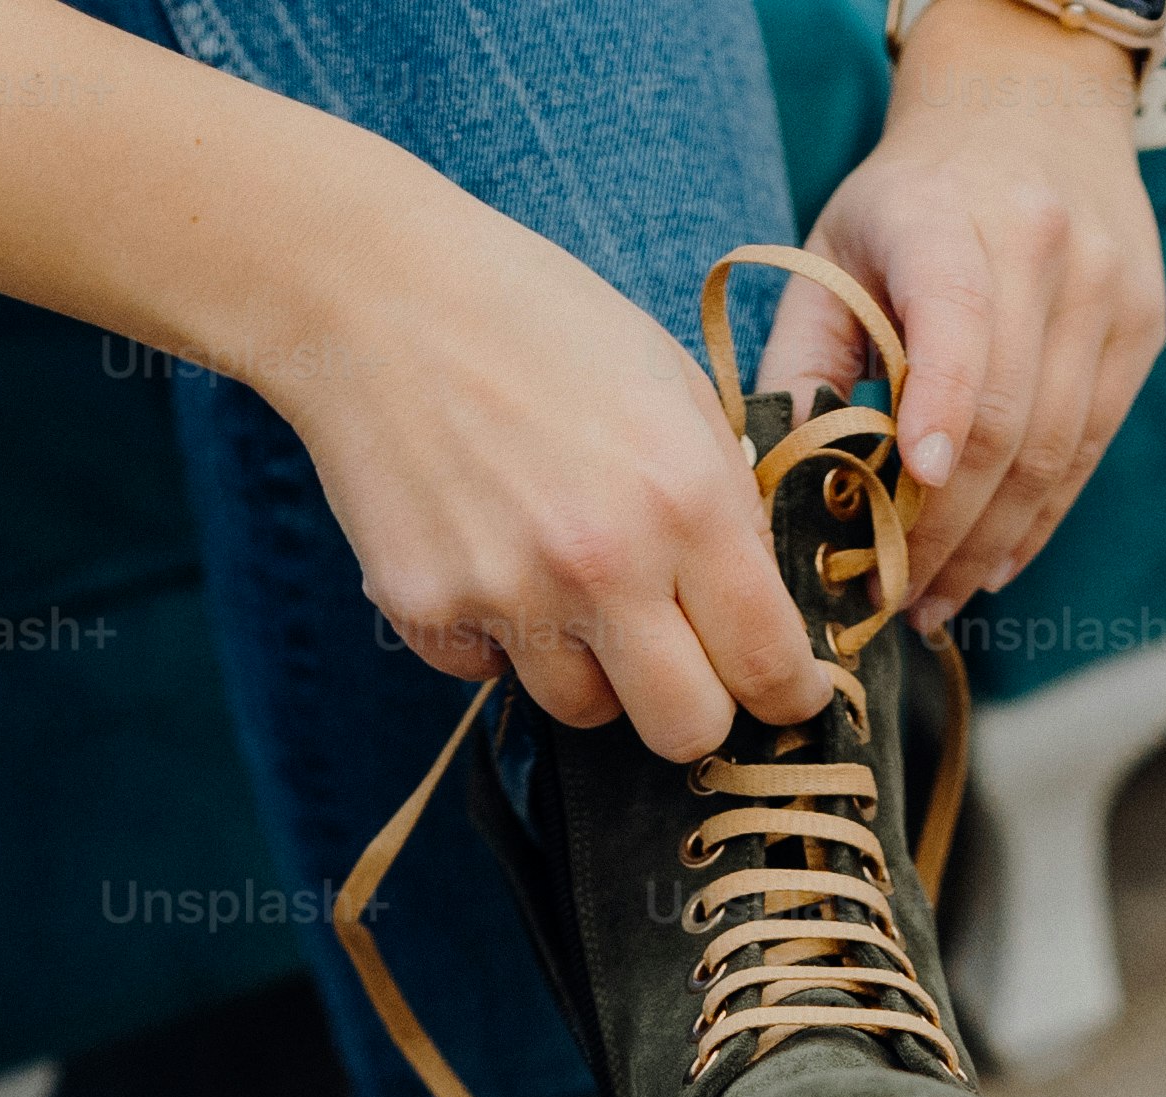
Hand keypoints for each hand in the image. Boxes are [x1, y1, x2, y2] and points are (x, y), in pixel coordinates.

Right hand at [266, 197, 834, 758]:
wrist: (377, 293)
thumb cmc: (540, 323)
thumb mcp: (673, 385)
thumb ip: (727, 503)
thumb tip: (759, 609)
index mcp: (685, 500)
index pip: (769, 665)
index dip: (789, 694)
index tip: (785, 693)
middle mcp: (601, 564)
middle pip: (686, 733)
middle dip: (696, 709)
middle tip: (683, 664)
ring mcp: (505, 595)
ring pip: (584, 712)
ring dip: (591, 668)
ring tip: (563, 576)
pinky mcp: (423, 610)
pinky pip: (490, 673)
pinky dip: (499, 636)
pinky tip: (486, 549)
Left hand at [762, 0, 1165, 619]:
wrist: (1031, 108)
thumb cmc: (908, 200)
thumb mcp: (835, 250)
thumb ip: (803, 361)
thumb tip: (773, 491)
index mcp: (945, 215)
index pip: (955, 320)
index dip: (938, 412)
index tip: (907, 496)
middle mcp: (1042, 245)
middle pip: (1003, 416)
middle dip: (945, 527)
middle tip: (893, 596)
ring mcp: (1106, 287)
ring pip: (1053, 447)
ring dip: (991, 544)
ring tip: (937, 601)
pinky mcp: (1142, 325)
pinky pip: (1089, 448)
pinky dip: (1040, 519)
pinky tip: (993, 565)